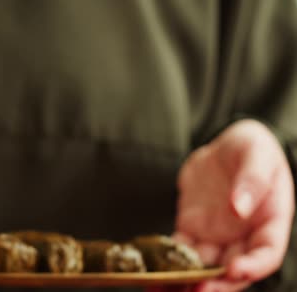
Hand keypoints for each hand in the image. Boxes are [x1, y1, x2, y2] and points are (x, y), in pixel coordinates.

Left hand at [172, 120, 293, 291]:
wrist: (226, 145)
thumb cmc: (252, 147)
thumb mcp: (258, 154)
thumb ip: (252, 180)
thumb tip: (240, 208)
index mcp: (270, 221)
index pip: (267, 254)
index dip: (253, 267)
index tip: (235, 270)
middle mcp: (244, 235)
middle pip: (233, 270)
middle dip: (216, 284)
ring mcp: (217, 235)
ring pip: (204, 266)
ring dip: (187, 281)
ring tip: (165, 291)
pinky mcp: (193, 228)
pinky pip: (181, 250)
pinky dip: (168, 264)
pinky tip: (152, 275)